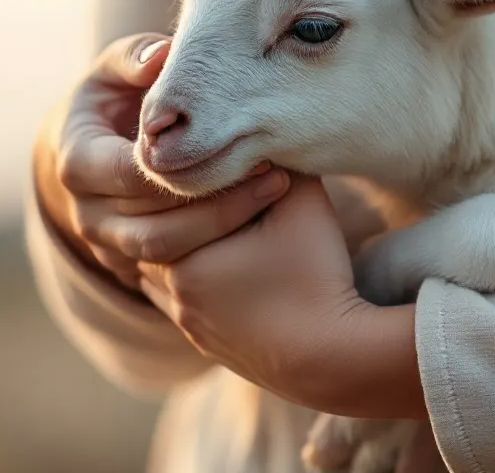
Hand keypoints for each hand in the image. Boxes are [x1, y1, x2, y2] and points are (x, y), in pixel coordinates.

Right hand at [31, 33, 290, 285]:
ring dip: (224, 225)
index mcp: (77, 163)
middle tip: (272, 172)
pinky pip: (177, 267)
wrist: (93, 147)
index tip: (236, 143)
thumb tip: (161, 59)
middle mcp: (86, 212)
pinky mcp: (131, 264)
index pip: (130, 174)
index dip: (184, 163)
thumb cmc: (114, 96)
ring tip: (273, 189)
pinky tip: (259, 215)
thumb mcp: (117, 68)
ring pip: (167, 252)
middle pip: (154, 222)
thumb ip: (136, 58)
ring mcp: (108, 244)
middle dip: (216, 200)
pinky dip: (218, 246)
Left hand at [137, 175, 428, 420]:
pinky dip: (196, 278)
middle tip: (202, 180)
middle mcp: (173, 295)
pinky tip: (221, 261)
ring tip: (209, 218)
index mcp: (181, 258)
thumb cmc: (315, 274)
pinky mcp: (209, 345)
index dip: (192, 171)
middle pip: (159, 233)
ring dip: (183, 245)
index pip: (170, 199)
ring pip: (164, 270)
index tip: (211, 153)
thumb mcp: (303, 200)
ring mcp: (189, 325)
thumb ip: (277, 158)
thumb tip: (264, 134)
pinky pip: (185, 302)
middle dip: (181, 208)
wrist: (334, 359)